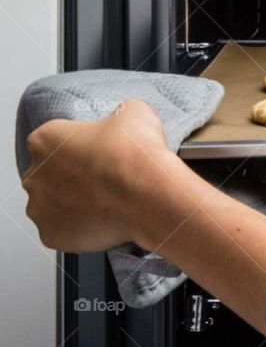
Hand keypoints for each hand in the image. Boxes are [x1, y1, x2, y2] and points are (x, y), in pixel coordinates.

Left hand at [23, 99, 183, 253]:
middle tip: (107, 178)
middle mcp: (35, 174)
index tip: (101, 152)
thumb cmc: (136, 154)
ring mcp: (41, 208)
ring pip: (54, 205)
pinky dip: (81, 228)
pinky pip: (64, 231)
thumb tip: (128, 119)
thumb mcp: (134, 112)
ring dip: (75, 203)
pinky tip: (104, 219)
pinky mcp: (52, 235)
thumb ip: (120, 114)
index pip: (57, 140)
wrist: (149, 195)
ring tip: (108, 201)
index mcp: (46, 140)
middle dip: (74, 176)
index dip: (82, 146)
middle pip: (51, 174)